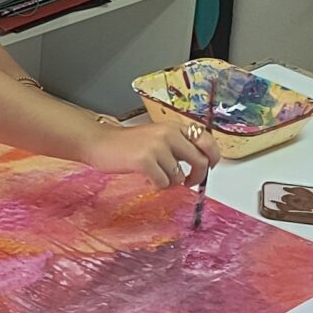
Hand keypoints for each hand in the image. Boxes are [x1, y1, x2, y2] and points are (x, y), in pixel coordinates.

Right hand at [84, 117, 216, 190]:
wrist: (100, 142)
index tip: (209, 167)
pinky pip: (163, 183)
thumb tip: (199, 163)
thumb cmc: (127, 143)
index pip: (207, 140)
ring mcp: (157, 147)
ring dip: (170, 182)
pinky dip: (157, 186)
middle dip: (197, 177)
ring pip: (179, 176)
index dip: (213, 157)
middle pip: (200, 161)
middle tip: (189, 183)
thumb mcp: (157, 136)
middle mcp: (169, 134)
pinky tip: (147, 179)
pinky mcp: (145, 161)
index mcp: (174, 127)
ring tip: (157, 177)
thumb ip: (177, 145)